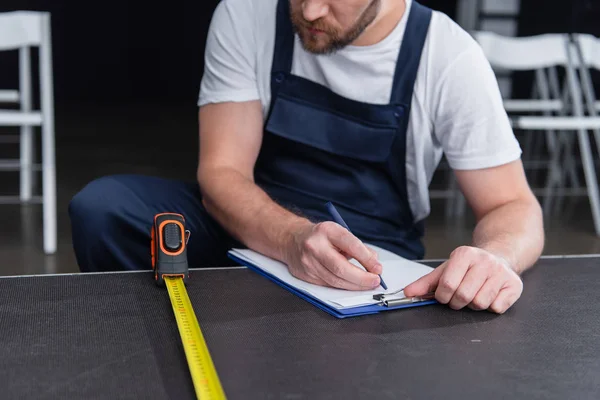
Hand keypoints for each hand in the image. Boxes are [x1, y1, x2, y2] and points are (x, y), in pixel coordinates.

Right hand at [283, 221, 382, 289]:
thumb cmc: (321, 236)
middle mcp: (315, 246)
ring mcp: (308, 262)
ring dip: (354, 285)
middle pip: (341, 268)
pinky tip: (351, 285)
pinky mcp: (305, 275)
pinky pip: (328, 284)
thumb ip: (358, 247)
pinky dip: (342, 286)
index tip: (378, 268)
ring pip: (334, 280)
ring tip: (367, 284)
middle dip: (361, 278)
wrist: (292, 239)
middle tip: (375, 281)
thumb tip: (374, 263)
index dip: (366, 260)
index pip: (350, 245)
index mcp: (326, 231)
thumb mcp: (339, 233)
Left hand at [403, 246, 522, 313]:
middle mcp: (484, 261)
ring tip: (475, 293)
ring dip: (474, 305)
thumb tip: (407, 293)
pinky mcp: (514, 285)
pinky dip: (491, 307)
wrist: (498, 256)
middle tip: (459, 296)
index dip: (443, 296)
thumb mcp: (445, 270)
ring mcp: (501, 273)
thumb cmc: (468, 267)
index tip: (444, 296)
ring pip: (480, 303)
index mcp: (465, 255)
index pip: (447, 284)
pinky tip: (490, 295)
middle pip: (464, 296)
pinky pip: (497, 308)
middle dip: (457, 302)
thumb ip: (425, 283)